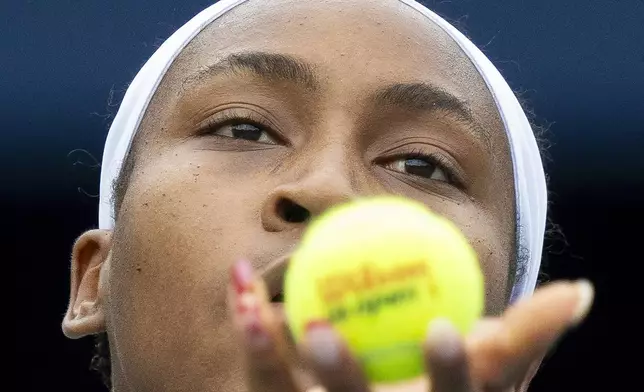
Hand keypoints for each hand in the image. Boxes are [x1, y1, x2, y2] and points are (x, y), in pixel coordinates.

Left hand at [228, 259, 592, 391]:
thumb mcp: (493, 376)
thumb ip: (530, 335)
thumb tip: (579, 291)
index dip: (448, 374)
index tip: (442, 330)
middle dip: (342, 376)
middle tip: (321, 328)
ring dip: (267, 354)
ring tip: (252, 301)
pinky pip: (260, 377)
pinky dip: (252, 331)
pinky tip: (241, 286)